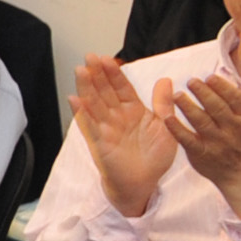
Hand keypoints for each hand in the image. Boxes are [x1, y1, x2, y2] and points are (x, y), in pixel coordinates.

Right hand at [70, 54, 178, 216]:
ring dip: (86, 87)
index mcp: (133, 111)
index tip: (108, 58)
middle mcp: (117, 116)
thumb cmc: (154, 158)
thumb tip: (165, 80)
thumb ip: (163, 105)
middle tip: (90, 56)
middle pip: (105, 91)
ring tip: (81, 71)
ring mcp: (106, 128)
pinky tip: (74, 99)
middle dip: (97, 74)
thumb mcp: (166, 127)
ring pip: (94, 103)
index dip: (114, 74)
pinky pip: (89, 125)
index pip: (122, 88)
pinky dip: (81, 112)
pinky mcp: (100, 142)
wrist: (144, 183)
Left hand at [165, 67, 240, 219]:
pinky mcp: (202, 154)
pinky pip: (187, 140)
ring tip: (177, 95)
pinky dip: (177, 129)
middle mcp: (234, 130)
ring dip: (188, 107)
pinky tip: (166, 117)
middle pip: (217, 108)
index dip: (222, 87)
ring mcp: (218, 143)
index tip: (209, 77)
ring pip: (202, 122)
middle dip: (204, 93)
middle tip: (191, 81)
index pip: (234, 98)